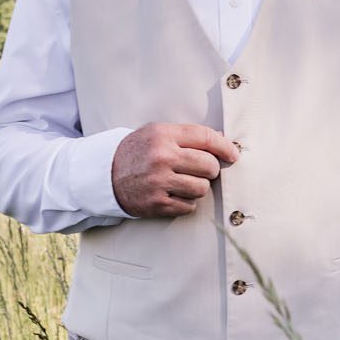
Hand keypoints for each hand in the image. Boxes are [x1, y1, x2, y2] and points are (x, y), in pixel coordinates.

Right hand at [112, 122, 239, 218]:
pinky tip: (175, 194)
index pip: (206, 138)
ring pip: (201, 188)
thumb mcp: (157, 133)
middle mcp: (161, 158)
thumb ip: (187, 135)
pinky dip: (187, 202)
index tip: (233, 154)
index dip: (225, 147)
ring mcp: (159, 183)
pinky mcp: (156, 204)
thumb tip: (222, 139)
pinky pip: (189, 206)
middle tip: (203, 170)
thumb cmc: (137, 152)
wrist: (105, 175)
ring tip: (186, 182)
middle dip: (211, 169)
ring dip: (199, 187)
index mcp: (163, 135)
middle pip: (208, 166)